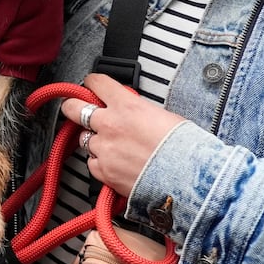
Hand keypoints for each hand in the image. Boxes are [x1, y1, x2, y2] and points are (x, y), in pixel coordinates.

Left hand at [60, 74, 187, 198]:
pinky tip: (116, 164)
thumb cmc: (186, 149)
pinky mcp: (104, 172)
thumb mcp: (163, 115)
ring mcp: (104, 149)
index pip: (96, 83)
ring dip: (95, 141)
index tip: (92, 86)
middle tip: (80, 110)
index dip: (93, 84)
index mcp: (126, 106)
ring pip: (85, 139)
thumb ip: (139, 109)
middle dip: (75, 107)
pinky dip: (101, 163)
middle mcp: (109, 125)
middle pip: (73, 108)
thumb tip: (132, 110)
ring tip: (115, 146)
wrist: (190, 180)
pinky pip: (92, 163)